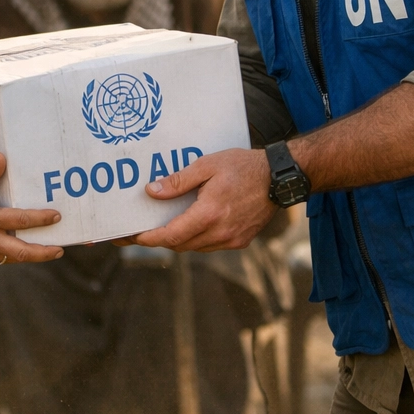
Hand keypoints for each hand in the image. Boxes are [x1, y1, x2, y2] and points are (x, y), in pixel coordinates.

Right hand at [0, 153, 63, 264]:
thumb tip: (2, 158)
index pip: (19, 220)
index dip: (40, 219)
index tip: (56, 216)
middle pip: (21, 251)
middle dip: (43, 252)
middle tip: (60, 249)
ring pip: (11, 258)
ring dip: (30, 256)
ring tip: (46, 251)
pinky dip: (12, 255)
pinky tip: (20, 248)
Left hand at [133, 147, 276, 251]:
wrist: (280, 177)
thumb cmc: (243, 166)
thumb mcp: (207, 166)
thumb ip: (178, 181)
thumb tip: (152, 191)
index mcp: (209, 214)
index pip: (171, 236)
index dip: (149, 239)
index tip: (133, 237)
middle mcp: (220, 232)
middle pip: (180, 245)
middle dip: (160, 240)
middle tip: (142, 231)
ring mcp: (232, 240)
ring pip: (195, 247)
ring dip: (179, 240)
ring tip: (164, 227)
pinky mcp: (241, 241)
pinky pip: (210, 245)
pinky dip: (197, 238)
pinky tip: (191, 224)